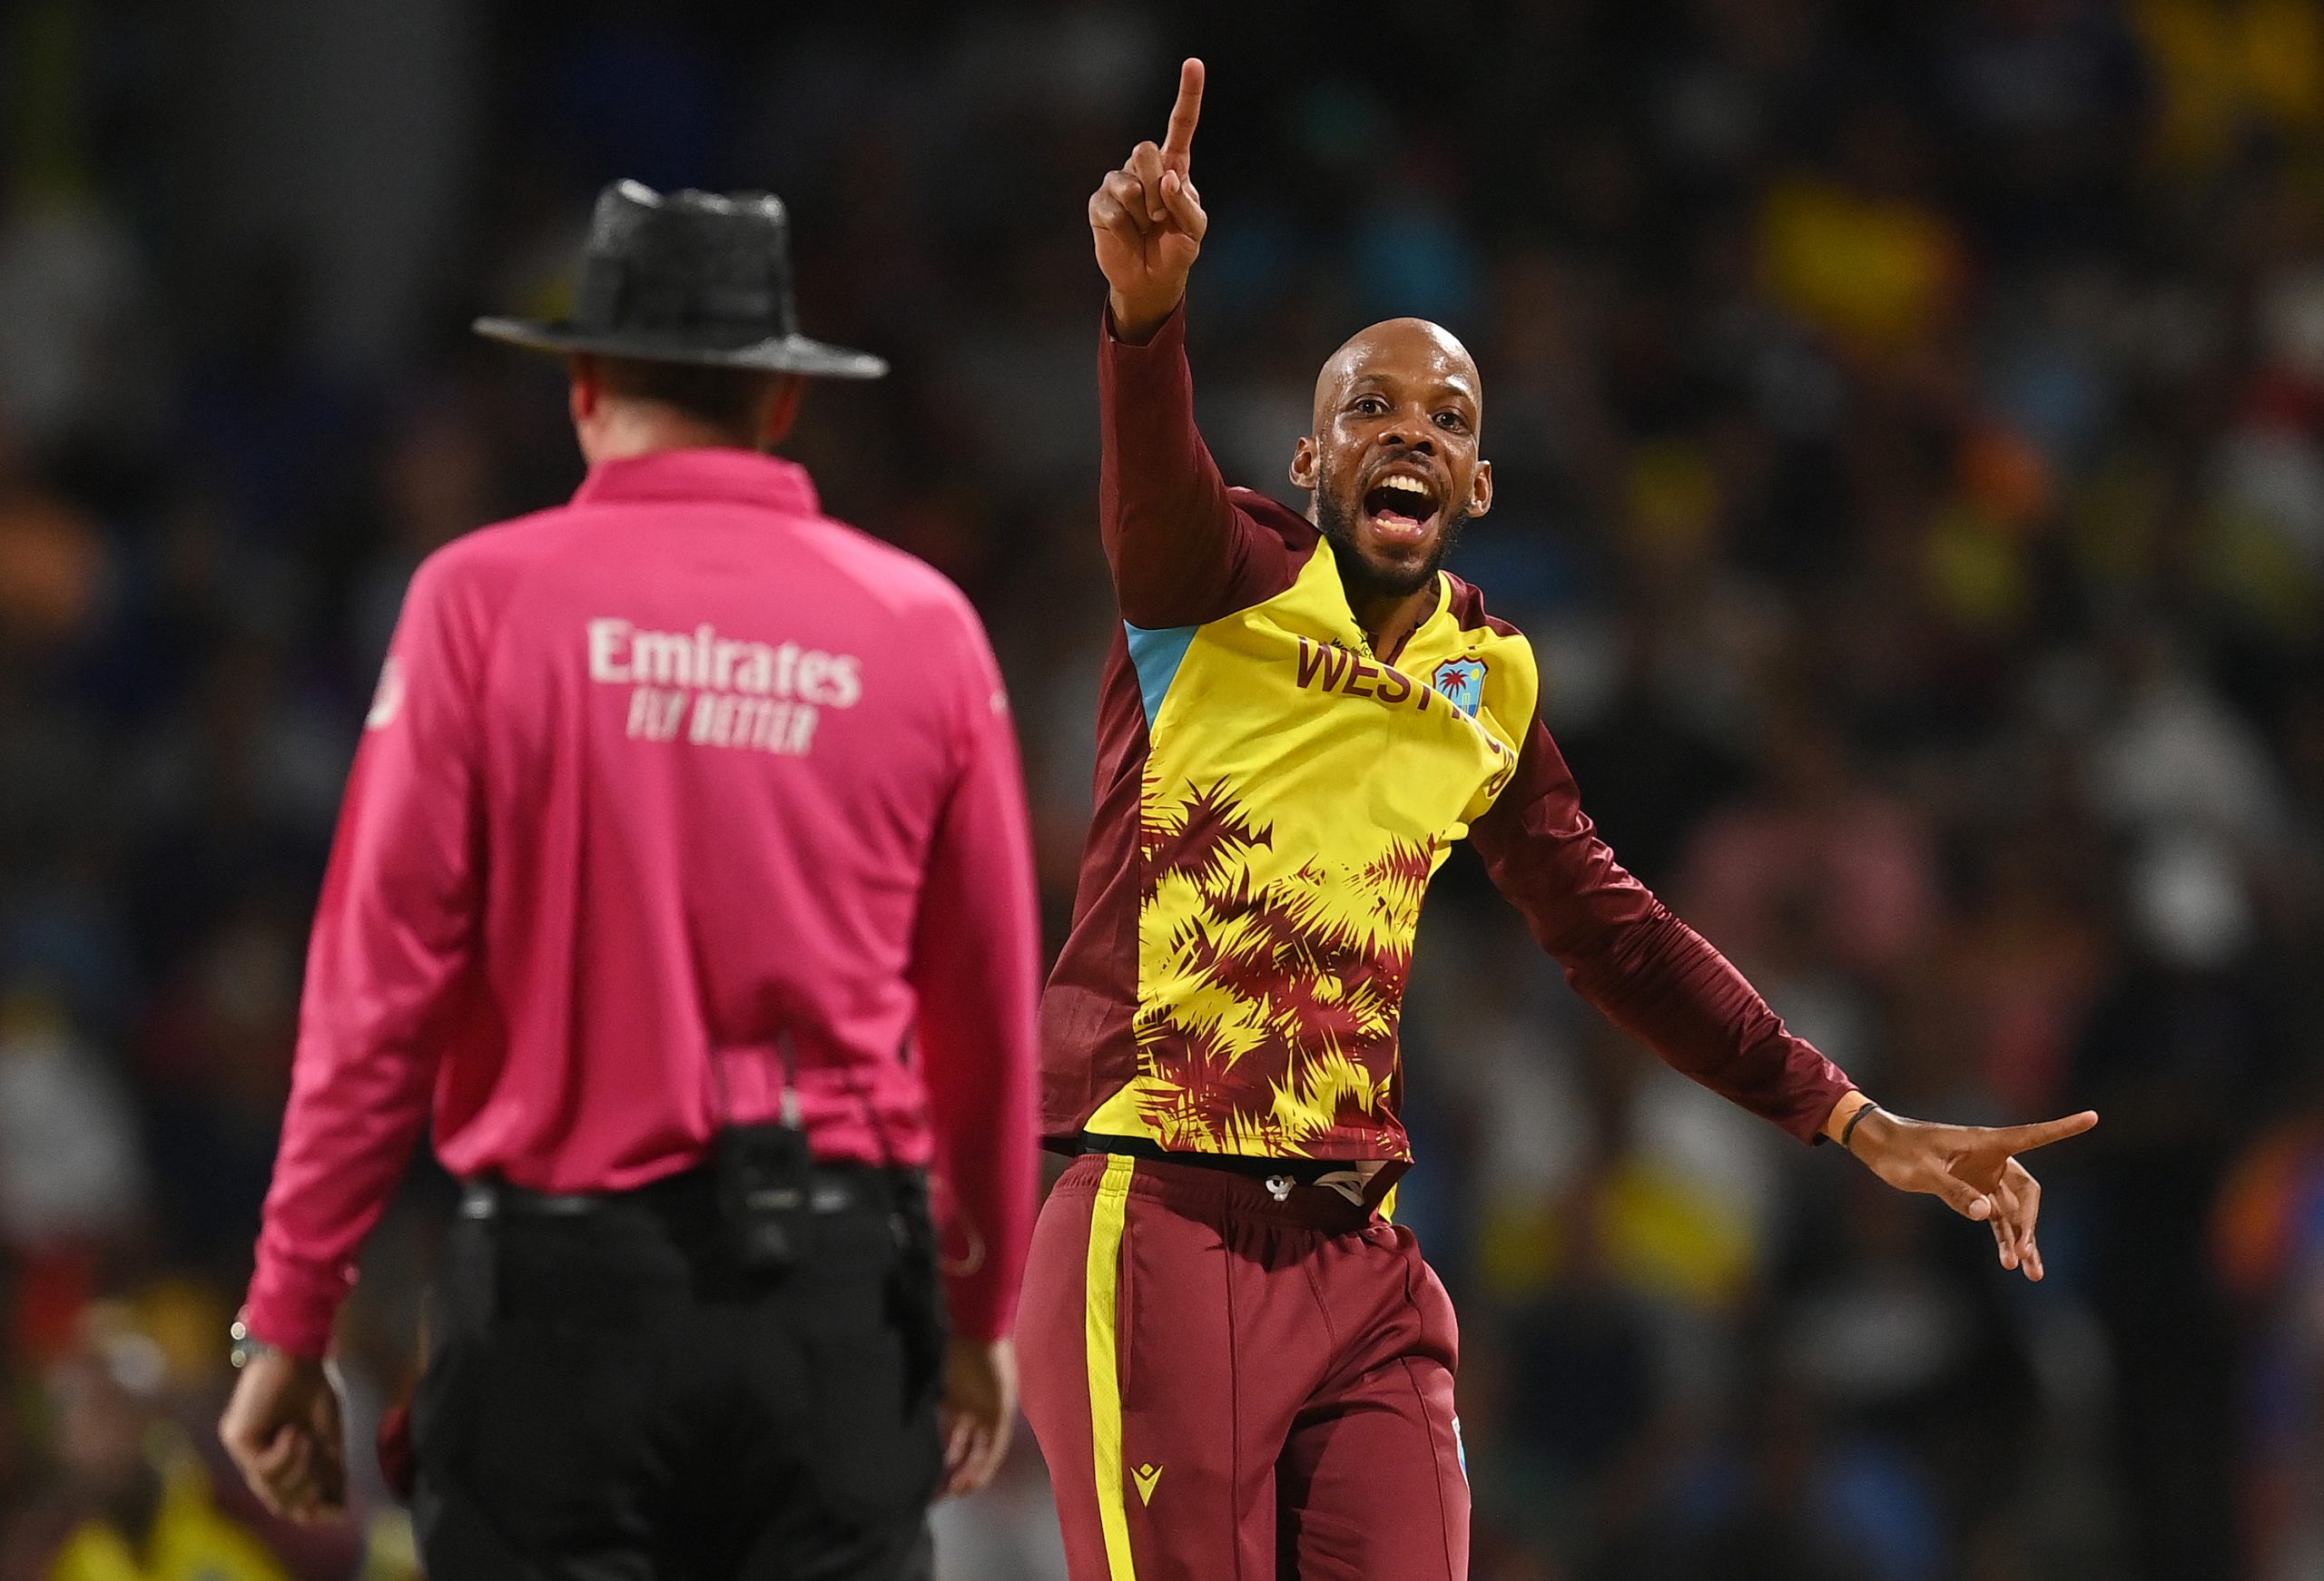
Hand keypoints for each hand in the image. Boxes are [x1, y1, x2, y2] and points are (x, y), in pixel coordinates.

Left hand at [218, 1348, 347, 1521]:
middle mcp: (256, 1457)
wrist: (300, 1356)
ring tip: (309, 1443)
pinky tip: (293, 1433)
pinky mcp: (236, 1438)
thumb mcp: (328, 1438)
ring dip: (296, 1470)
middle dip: (305, 1493)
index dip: (311, 1511)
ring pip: (268, 1487)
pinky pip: (261, 1467)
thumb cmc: (314, 1390)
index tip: (336, 1514)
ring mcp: (244, 1449)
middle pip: (278, 1500)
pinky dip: (284, 1455)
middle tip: (321, 1477)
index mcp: (277, 1457)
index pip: (288, 1499)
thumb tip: (341, 1509)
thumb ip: (331, 1473)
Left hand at [938, 1335, 1017, 1498]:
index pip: (989, 1457)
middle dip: (960, 1473)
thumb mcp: (1000, 1405)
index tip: (959, 1491)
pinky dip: (938, 1440)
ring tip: (931, 1479)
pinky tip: (927, 1453)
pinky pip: (944, 1424)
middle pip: (972, 1453)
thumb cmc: (993, 1363)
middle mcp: (984, 1417)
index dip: (976, 1476)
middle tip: (940, 1492)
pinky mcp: (949, 1395)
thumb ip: (991, 1440)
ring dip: (947, 1461)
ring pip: (956, 1442)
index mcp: (1000, 1420)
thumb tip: (977, 1473)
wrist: (979, 1326)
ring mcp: (966, 1406)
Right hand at [1090, 58, 1206, 342]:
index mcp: (1175, 168)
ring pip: (1129, 180)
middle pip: (1145, 150)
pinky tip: (1128, 235)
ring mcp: (1119, 184)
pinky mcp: (1100, 205)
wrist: (1151, 281)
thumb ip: (1186, 203)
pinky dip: (1125, 228)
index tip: (1194, 63)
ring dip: (1143, 212)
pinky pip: (1113, 208)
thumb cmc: (1177, 250)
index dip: (1188, 95)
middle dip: (1156, 186)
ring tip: (1145, 228)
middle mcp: (1144, 169)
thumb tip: (1167, 178)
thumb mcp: (1195, 230)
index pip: (1181, 126)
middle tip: (1159, 216)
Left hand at [1834, 1100, 2096, 1279]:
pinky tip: (2011, 1263)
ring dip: (2021, 1238)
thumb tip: (1987, 1215)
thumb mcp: (1924, 1172)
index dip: (2063, 1128)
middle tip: (2024, 1254)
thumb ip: (1955, 1192)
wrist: (1879, 1147)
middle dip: (2029, 1224)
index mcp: (1986, 1142)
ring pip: (2014, 1210)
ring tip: (2030, 1272)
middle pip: (2027, 1192)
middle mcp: (1992, 1159)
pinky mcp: (1973, 1192)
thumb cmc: (1900, 1151)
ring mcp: (1984, 1177)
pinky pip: (1997, 1217)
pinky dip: (2004, 1237)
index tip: (2092, 1117)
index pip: (2033, 1135)